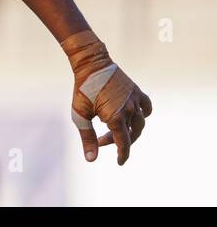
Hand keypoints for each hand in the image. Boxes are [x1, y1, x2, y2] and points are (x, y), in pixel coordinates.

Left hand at [60, 31, 152, 164]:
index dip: (122, 155)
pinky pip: (146, 107)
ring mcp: (135, 100)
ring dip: (129, 130)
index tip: (119, 163)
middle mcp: (130, 110)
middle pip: (130, 134)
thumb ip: (87, 137)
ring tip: (114, 130)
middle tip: (102, 140)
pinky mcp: (137, 91)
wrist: (91, 63)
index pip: (124, 143)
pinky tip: (133, 117)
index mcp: (116, 117)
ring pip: (139, 123)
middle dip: (117, 141)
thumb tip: (91, 158)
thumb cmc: (83, 89)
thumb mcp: (80, 114)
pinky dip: (144, 115)